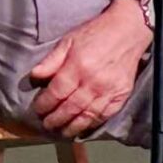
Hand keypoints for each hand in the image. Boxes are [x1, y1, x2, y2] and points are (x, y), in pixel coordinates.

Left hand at [30, 0, 152, 136]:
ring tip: (62, 131)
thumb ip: (51, 60)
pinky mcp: (121, 95)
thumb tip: (34, 76)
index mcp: (77, 66)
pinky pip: (104, 115)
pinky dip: (92, 124)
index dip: (44, 104)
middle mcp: (93, 82)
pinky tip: (83, 127)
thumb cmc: (96, 34)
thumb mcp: (69, 40)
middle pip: (69, 109)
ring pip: (86, 116)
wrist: (128, 30)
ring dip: (72, 127)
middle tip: (47, 124)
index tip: (38, 109)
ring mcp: (108, 91)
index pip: (56, 93)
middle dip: (55, 119)